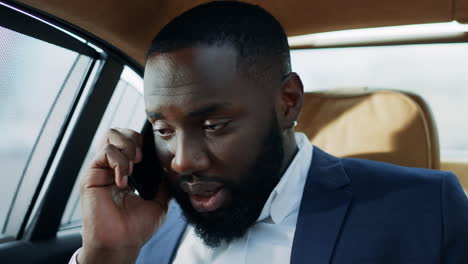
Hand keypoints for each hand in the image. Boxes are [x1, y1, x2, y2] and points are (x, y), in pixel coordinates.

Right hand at [78, 128, 168, 263]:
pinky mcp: (91, 176)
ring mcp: (100, 170)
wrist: (122, 244)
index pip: (129, 140)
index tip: (150, 156)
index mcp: (125, 171)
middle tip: (141, 159)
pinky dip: (119, 162)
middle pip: (117, 131)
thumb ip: (161, 182)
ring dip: (127, 148)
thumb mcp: (158, 201)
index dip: (141, 141)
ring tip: (132, 169)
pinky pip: (104, 153)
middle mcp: (110, 167)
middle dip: (133, 139)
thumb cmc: (136, 228)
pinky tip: (123, 181)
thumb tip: (169, 167)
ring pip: (110, 135)